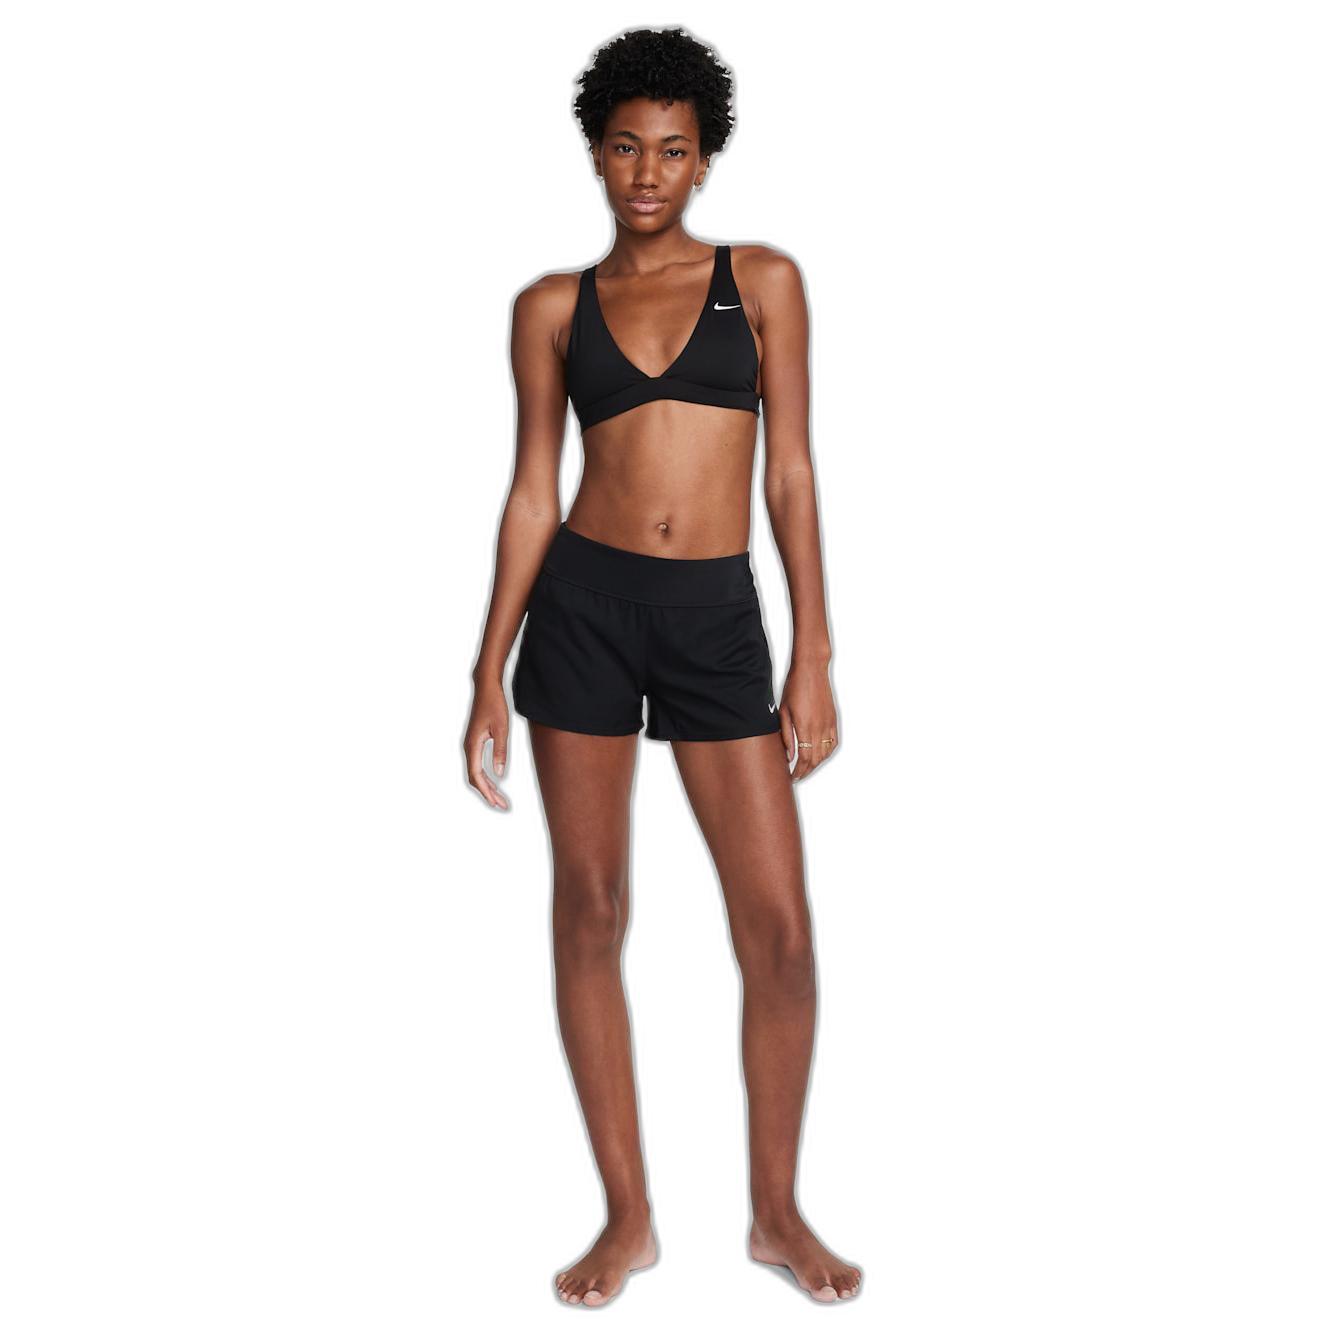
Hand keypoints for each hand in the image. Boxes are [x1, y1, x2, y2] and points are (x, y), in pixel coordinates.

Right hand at [465, 679, 509, 809]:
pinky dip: (485, 777)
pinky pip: (477, 765)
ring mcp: (470, 745)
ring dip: (487, 787)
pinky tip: (495, 783)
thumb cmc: (494, 705)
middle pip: (474, 778)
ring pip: (475, 773)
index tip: (497, 803)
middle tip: (502, 806)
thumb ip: (500, 751)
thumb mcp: (502, 728)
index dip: (486, 792)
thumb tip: (499, 774)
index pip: (476, 776)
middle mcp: (468, 747)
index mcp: (472, 745)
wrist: (486, 687)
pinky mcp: (474, 743)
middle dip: (487, 794)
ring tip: (500, 799)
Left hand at [778, 658, 838, 780]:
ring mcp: (829, 724)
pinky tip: (820, 755)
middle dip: (806, 771)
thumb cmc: (794, 687)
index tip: (792, 777)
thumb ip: (786, 736)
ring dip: (817, 764)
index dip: (798, 772)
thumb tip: (789, 756)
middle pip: (816, 759)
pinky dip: (827, 753)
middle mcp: (820, 728)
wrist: (812, 670)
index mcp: (805, 727)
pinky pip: (833, 742)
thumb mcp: (784, 712)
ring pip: (826, 753)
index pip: (804, 759)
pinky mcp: (834, 719)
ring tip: (806, 768)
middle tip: (797, 776)